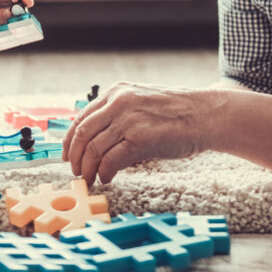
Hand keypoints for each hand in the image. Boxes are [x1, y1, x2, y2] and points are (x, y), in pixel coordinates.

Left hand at [62, 81, 210, 184]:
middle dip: (74, 158)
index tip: (67, 156)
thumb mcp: (140, 101)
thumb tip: (93, 141)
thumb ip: (117, 114)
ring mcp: (128, 119)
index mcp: (116, 92)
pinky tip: (107, 178)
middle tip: (76, 173)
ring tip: (91, 179)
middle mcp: (118, 102)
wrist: (205, 114)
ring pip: (93, 148)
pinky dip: (104, 173)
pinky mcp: (140, 138)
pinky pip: (111, 160)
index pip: (81, 118)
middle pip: (82, 134)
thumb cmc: (175, 112)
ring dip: (88, 169)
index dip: (69, 140)